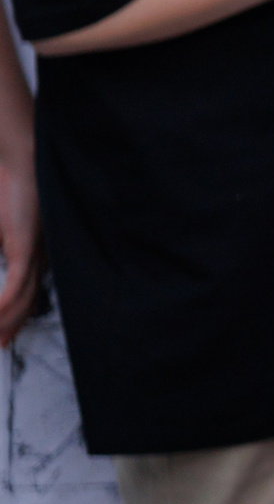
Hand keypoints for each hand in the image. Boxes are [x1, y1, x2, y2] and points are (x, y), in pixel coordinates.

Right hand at [0, 141, 38, 347]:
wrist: (21, 159)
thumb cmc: (8, 186)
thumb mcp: (3, 228)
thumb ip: (4, 246)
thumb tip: (4, 258)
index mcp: (34, 248)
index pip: (28, 290)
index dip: (16, 313)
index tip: (3, 333)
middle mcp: (40, 254)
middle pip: (29, 300)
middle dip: (12, 325)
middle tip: (0, 344)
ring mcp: (35, 252)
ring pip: (22, 300)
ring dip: (4, 321)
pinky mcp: (26, 248)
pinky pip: (15, 287)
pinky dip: (3, 306)